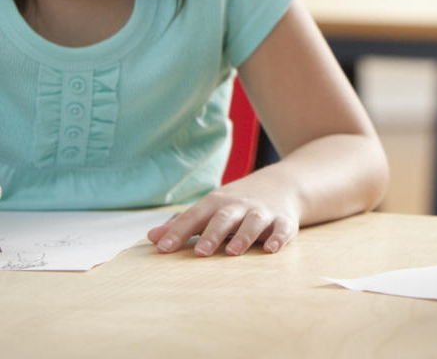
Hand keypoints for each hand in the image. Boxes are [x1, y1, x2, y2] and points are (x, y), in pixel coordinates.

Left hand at [146, 172, 299, 255]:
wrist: (285, 184)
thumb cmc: (238, 202)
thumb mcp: (211, 208)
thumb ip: (183, 224)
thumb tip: (151, 237)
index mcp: (217, 203)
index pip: (194, 217)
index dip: (178, 232)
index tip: (163, 248)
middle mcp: (239, 206)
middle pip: (224, 217)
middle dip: (213, 234)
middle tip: (200, 252)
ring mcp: (263, 212)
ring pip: (253, 222)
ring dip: (244, 236)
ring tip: (233, 252)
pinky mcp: (284, 221)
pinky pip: (283, 229)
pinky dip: (278, 238)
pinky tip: (271, 249)